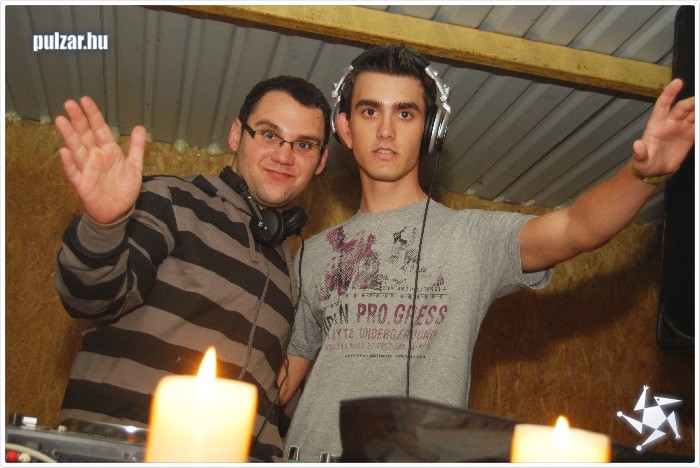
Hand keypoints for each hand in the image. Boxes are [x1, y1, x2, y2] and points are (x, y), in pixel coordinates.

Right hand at [55, 96, 145, 223]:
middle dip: (78, 120)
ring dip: (69, 136)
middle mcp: (95, 157)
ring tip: (61, 121)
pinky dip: (69, 163)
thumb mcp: (134, 166)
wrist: (119, 211)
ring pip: (76, 150)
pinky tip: (64, 152)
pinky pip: (74, 172)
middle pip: (84, 135)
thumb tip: (139, 126)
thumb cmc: (123, 187)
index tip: (85, 100)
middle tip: (69, 104)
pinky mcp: (82, 184)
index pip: (99, 129)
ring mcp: (87, 169)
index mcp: (108, 150)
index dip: (93, 115)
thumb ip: (137, 147)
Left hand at [631, 78, 694, 176]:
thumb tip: (637, 145)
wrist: (654, 171)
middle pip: (683, 107)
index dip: (669, 93)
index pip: (663, 105)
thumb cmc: (644, 163)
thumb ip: (639, 153)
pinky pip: (699, 125)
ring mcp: (682, 127)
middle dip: (693, 102)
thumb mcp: (640, 161)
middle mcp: (670, 122)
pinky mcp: (690, 135)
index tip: (678, 82)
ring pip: (695, 114)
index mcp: (656, 124)